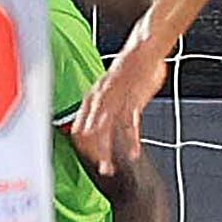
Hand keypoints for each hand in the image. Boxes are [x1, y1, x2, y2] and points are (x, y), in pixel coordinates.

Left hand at [70, 37, 166, 171]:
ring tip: (109, 168)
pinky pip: (129, 125)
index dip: (82, 145)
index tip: (88, 158)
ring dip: (106, 152)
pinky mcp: (132, 101)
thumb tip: (98, 117)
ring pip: (104, 132)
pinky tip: (132, 153)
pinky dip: (130, 141)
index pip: (79, 127)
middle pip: (88, 132)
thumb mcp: (109, 87)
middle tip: (99, 169)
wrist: (142, 52)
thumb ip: (103, 103)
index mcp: (92, 98)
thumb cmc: (129, 69)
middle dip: (92, 153)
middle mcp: (99, 100)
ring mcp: (114, 101)